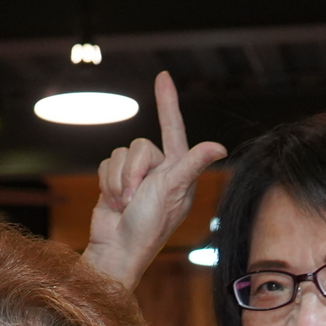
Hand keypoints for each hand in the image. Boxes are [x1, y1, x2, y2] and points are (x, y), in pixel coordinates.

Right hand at [83, 72, 226, 287]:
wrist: (117, 249)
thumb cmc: (149, 226)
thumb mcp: (173, 191)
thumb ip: (192, 164)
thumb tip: (220, 147)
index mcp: (178, 170)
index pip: (173, 127)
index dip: (167, 102)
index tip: (163, 76)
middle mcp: (159, 169)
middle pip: (138, 145)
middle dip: (133, 171)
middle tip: (137, 197)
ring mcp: (136, 176)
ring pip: (119, 155)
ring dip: (118, 181)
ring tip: (126, 203)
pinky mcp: (115, 181)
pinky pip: (105, 165)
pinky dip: (106, 184)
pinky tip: (114, 203)